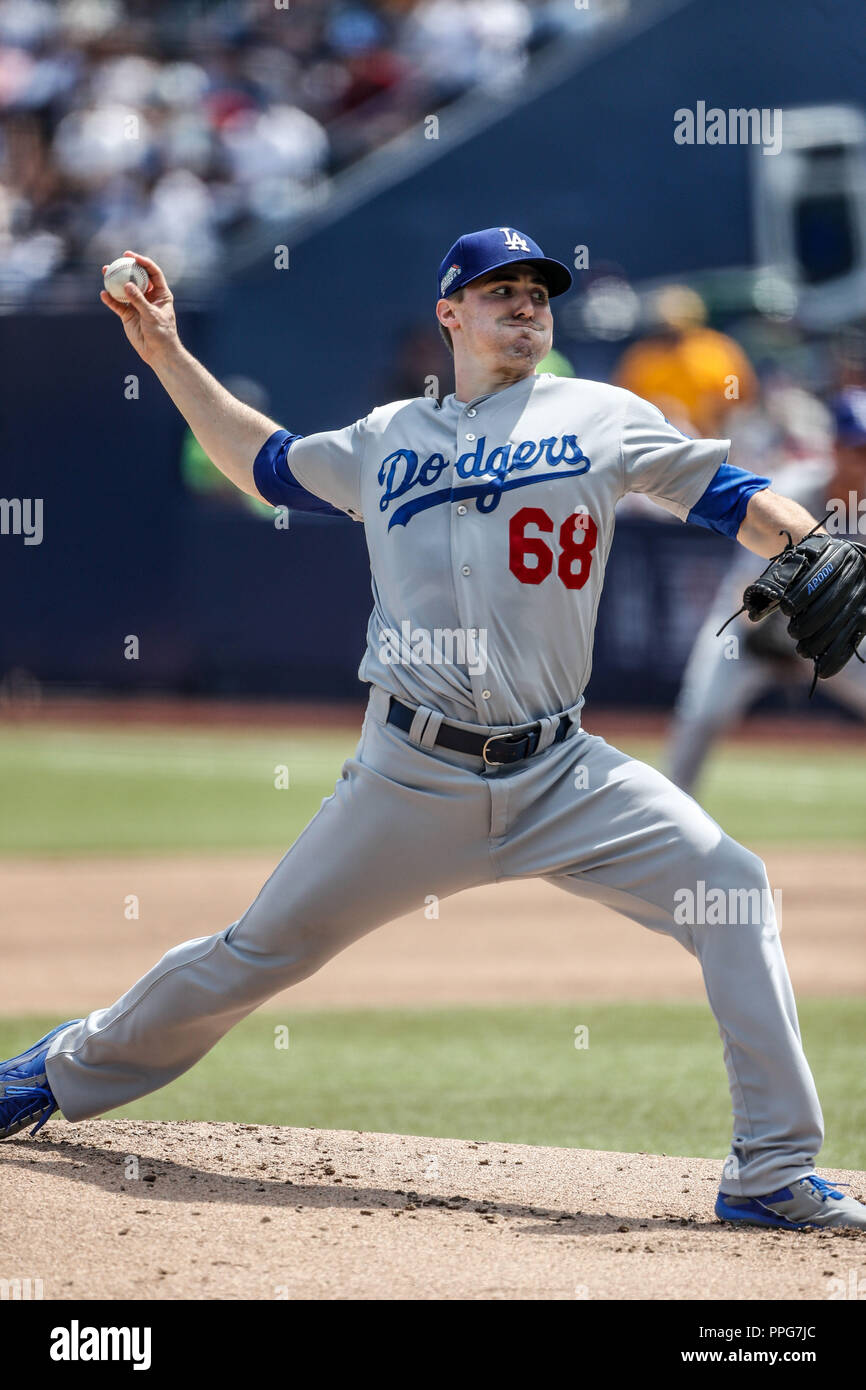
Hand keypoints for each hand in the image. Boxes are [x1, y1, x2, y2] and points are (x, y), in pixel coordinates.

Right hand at [99, 251, 178, 365]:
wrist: (157, 353)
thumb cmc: (161, 333)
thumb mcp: (151, 315)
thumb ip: (139, 300)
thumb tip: (127, 285)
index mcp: (160, 294)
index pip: (152, 273)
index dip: (143, 262)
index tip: (132, 257)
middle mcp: (149, 297)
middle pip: (136, 277)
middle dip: (126, 267)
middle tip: (117, 260)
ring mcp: (137, 305)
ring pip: (124, 289)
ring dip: (114, 281)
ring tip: (105, 271)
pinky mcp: (128, 315)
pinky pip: (117, 304)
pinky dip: (110, 299)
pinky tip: (104, 294)